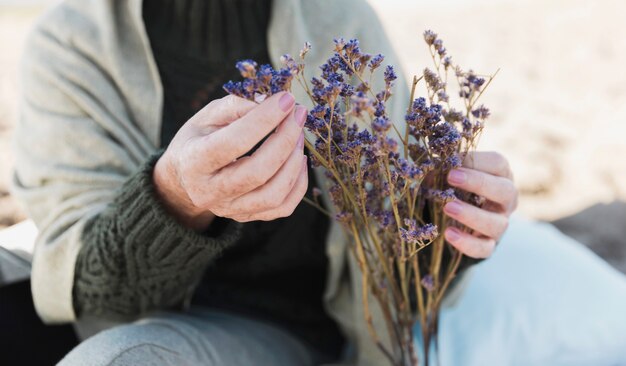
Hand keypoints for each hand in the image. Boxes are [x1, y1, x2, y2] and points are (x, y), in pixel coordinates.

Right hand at [153, 92, 308, 230]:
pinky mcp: (246, 216)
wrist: (183, 180)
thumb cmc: (198, 140)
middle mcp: (209, 191)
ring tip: (299, 136)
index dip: (264, 119)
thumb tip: (270, 102)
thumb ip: (235, 106)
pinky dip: (298, 183)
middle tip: (298, 115)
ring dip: (294, 162)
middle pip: (257, 172)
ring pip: (273, 195)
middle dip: (285, 140)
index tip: (286, 99)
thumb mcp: (206, 116)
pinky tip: (299, 161)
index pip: (234, 142)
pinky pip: (282, 208)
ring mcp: (229, 209)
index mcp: (194, 161)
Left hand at [443, 151, 517, 257]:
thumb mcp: (449, 174)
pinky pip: (485, 248)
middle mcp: (505, 200)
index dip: (476, 161)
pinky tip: (449, 234)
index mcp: (499, 175)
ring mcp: (500, 223)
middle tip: (451, 178)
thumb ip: (443, 167)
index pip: (498, 164)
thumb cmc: (454, 187)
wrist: (454, 218)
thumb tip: (429, 165)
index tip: (452, 163)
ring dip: (472, 215)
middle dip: (479, 183)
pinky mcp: (489, 244)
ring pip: (497, 223)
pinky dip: (468, 243)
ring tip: (448, 208)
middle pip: (506, 191)